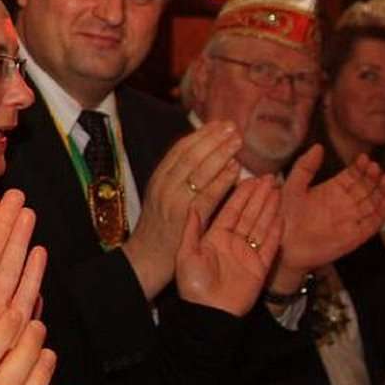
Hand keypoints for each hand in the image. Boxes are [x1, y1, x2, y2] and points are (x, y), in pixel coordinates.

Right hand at [122, 122, 241, 297]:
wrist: (146, 258)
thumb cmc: (158, 229)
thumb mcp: (160, 198)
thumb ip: (176, 180)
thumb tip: (200, 158)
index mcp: (157, 179)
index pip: (179, 150)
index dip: (200, 135)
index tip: (217, 125)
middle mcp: (164, 186)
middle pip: (190, 155)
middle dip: (212, 139)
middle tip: (231, 127)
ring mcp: (174, 200)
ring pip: (198, 170)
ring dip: (220, 153)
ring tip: (237, 142)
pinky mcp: (186, 216)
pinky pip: (207, 194)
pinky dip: (222, 179)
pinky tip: (236, 169)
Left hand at [175, 176, 282, 315]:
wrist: (209, 313)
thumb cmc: (193, 286)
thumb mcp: (186, 254)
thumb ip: (192, 229)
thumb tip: (192, 204)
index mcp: (214, 238)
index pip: (230, 211)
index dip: (241, 194)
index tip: (250, 177)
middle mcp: (232, 242)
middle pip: (249, 214)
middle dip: (259, 196)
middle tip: (270, 177)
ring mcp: (248, 253)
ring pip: (261, 225)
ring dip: (269, 208)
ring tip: (278, 189)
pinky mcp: (261, 266)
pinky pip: (270, 245)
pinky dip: (276, 230)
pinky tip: (282, 215)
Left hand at [278, 145, 384, 275]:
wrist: (281, 246)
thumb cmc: (282, 216)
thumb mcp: (292, 187)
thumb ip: (305, 167)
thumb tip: (318, 146)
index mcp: (331, 190)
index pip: (352, 175)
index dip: (360, 167)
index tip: (364, 158)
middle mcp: (344, 203)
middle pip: (366, 187)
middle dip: (373, 176)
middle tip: (375, 167)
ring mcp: (351, 219)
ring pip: (373, 203)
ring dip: (382, 191)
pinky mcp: (355, 236)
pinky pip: (372, 223)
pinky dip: (382, 213)